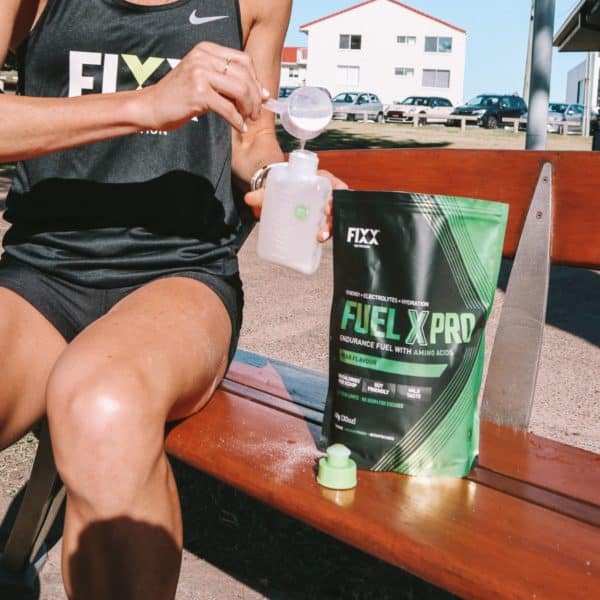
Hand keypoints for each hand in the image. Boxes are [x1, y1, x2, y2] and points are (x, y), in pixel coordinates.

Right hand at [139, 41, 267, 132]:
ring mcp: (200, 73)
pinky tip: (239, 127)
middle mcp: (203, 57)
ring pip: (240, 90)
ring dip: (249, 108)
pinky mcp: (198, 93)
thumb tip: (261, 93)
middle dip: (255, 98)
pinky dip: (237, 120)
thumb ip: (228, 82)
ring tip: (248, 119)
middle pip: (245, 76)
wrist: (152, 107)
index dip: (256, 80)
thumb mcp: (204, 80)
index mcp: (206, 49)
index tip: (261, 97)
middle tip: (255, 113)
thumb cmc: (179, 96)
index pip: (243, 60)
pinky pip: (228, 108)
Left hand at [244, 170, 347, 241]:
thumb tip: (249, 199)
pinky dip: (325, 235)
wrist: (283, 190)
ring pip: (334, 220)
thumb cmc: (286, 184)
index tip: (327, 207)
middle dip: (333, 219)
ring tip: (319, 238)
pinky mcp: (320, 221)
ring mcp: (324, 209)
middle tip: (322, 229)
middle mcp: (326, 195)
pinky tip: (318, 243)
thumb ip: (263, 193)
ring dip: (330, 230)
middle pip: (337, 207)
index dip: (337, 197)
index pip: (337, 187)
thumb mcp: (277, 186)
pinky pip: (327, 228)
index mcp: (321, 181)